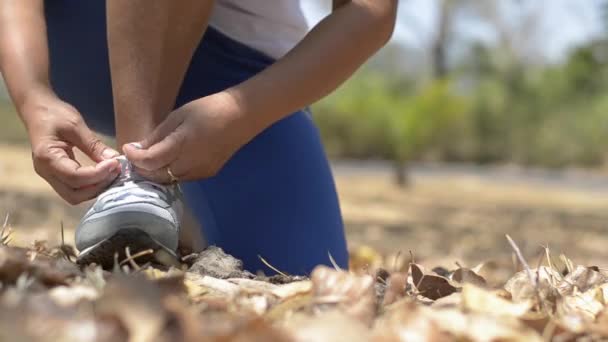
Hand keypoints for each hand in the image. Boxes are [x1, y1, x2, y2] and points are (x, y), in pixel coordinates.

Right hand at [22, 90, 120, 203]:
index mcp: (47, 157)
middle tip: (115, 171)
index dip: (98, 174)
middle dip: (97, 186)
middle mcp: (46, 171)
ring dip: (95, 188)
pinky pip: (75, 188)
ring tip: (112, 173)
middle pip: (74, 195)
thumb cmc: (54, 114)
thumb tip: (114, 159)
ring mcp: (50, 175)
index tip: (115, 163)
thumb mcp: (76, 125)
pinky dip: (91, 185)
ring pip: (75, 195)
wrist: (37, 109)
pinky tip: (104, 174)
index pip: (75, 178)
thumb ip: (94, 145)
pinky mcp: (57, 175)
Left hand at [123, 92, 253, 182]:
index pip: (149, 161)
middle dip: (141, 168)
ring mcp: (200, 172)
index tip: (127, 148)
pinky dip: (170, 172)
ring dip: (155, 172)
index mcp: (181, 145)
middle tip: (135, 156)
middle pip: (157, 175)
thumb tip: (139, 148)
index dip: (134, 157)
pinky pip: (182, 178)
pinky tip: (169, 161)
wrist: (241, 116)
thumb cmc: (208, 109)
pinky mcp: (207, 174)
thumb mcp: (178, 115)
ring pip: (169, 180)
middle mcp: (190, 164)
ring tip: (149, 159)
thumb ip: (158, 135)